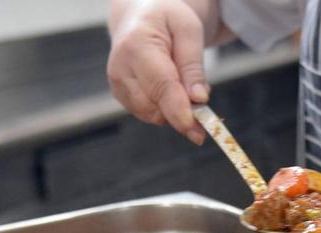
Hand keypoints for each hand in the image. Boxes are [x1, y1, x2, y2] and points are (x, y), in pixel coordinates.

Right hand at [107, 0, 210, 144]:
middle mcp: (120, 68)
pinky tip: (171, 89)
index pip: (160, 86)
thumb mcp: (188, 30)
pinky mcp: (121, 96)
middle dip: (183, 113)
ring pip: (153, 115)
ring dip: (175, 110)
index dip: (178, 110)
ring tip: (184, 82)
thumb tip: (199, 99)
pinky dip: (166, 109)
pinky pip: (150, 114)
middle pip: (155, 107)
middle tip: (202, 100)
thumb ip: (193, 65)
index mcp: (137, 45)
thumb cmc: (166, 19)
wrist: (139, 16)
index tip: (195, 128)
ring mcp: (117, 85)